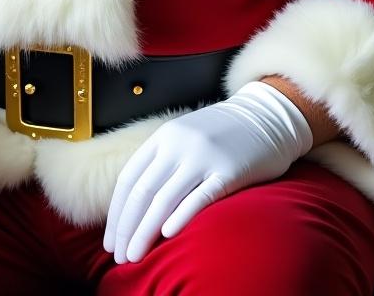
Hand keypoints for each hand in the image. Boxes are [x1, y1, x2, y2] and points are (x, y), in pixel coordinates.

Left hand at [103, 81, 312, 262]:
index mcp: (162, 138)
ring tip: (134, 256)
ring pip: (164, 198)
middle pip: (142, 192)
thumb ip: (162, 163)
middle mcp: (177, 145)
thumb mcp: (183, 138)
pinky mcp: (229, 171)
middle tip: (118, 257)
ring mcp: (202, 157)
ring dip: (144, 231)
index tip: (109, 240)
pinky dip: (180, 216)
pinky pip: (199, 197)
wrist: (264, 117)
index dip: (116, 213)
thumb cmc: (221, 135)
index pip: (129, 180)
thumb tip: (137, 203)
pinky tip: (167, 235)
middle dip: (126, 227)